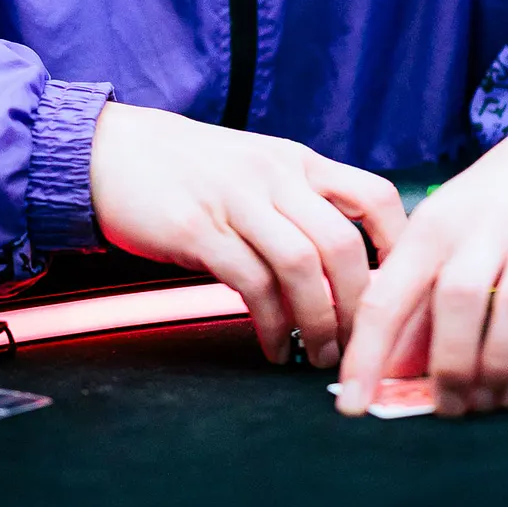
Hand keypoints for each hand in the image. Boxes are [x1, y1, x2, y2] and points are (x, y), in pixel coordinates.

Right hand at [89, 103, 406, 369]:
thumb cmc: (182, 169)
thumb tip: (342, 262)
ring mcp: (235, 201)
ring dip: (320, 321)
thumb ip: (294, 200)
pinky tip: (275, 347)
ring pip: (301, 267)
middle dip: (360, 304)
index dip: (398, 246)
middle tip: (360, 343)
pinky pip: (251, 284)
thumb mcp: (252, 167)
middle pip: (341, 243)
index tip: (401, 289)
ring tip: (321, 354)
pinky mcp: (197, 230)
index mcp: (294, 160)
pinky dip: (273, 325)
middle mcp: (272, 176)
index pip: (373, 196)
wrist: (106, 151)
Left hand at [335, 94, 507, 416]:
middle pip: (455, 307)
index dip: (367, 356)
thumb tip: (392, 366)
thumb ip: (418, 291)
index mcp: (432, 226)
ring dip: (494, 374)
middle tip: (446, 407)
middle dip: (448, 370)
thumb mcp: (444, 228)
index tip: (353, 407)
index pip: (388, 297)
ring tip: (483, 402)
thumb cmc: (493, 203)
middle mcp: (481, 230)